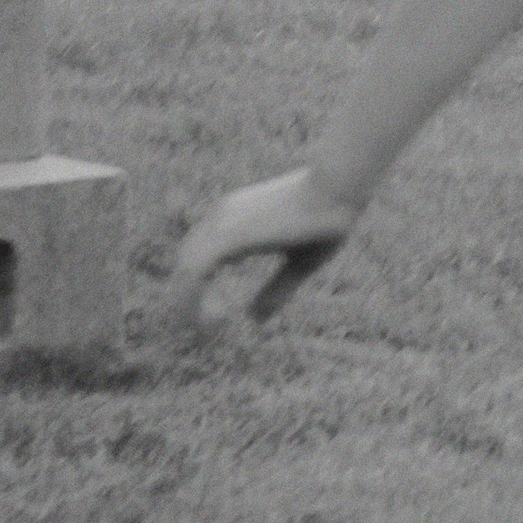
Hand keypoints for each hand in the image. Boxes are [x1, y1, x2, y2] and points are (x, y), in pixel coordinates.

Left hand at [173, 170, 357, 327]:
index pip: (197, 253)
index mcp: (235, 218)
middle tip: (201, 331)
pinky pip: (195, 272)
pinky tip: (216, 319)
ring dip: (187, 305)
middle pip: (184, 261)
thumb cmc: (326, 220)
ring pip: (185, 269)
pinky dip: (195, 299)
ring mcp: (223, 223)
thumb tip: (253, 319)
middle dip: (186, 299)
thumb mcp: (300, 263)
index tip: (214, 315)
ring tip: (205, 332)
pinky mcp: (230, 235)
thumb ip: (276, 290)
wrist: (338, 189)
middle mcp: (222, 215)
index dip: (196, 286)